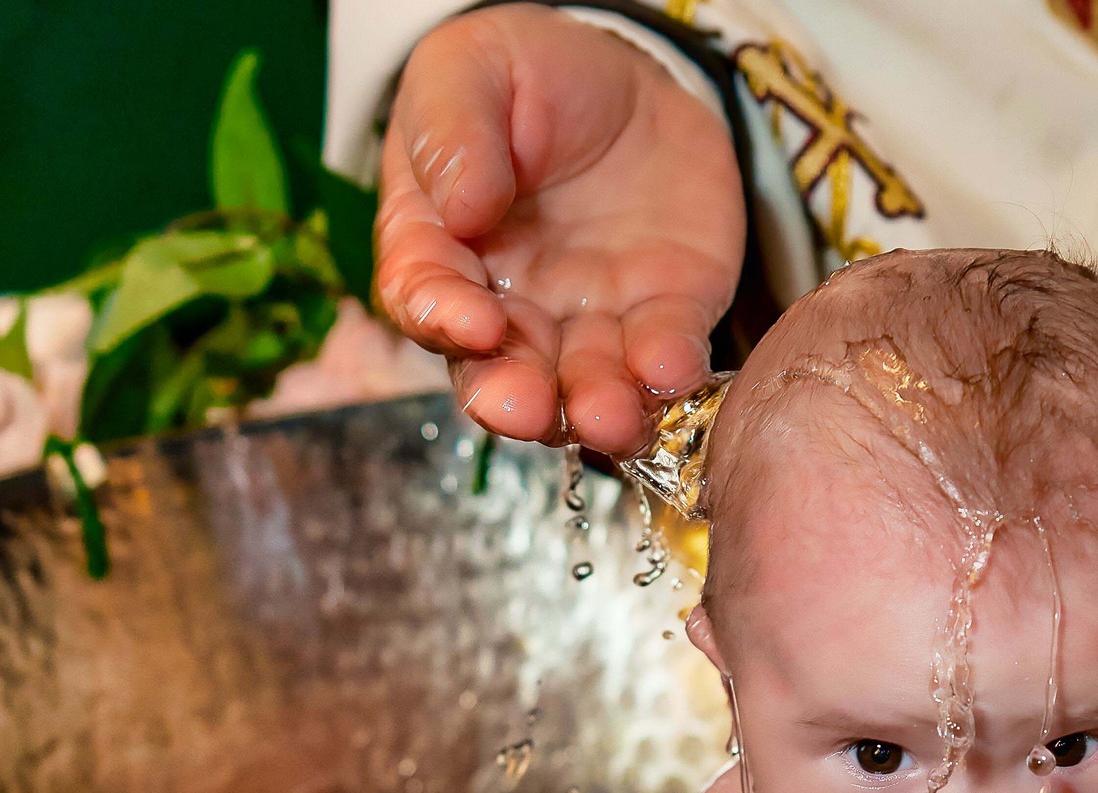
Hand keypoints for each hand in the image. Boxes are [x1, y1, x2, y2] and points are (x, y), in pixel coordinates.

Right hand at [376, 3, 745, 451]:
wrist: (633, 78)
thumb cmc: (529, 77)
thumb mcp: (471, 70)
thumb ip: (451, 130)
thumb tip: (459, 207)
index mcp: (443, 249)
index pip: (426, 298)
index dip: (442, 317)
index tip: (470, 323)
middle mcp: (514, 304)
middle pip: (502, 370)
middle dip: (513, 398)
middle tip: (525, 409)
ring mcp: (593, 318)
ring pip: (585, 383)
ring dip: (595, 407)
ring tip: (607, 418)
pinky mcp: (667, 313)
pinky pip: (667, 353)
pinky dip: (669, 371)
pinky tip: (671, 372)